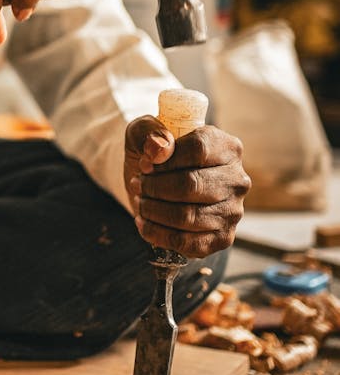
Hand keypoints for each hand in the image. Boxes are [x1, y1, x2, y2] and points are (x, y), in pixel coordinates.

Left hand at [124, 115, 250, 257]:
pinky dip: (159, 235)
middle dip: (155, 187)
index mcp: (227, 147)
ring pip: (188, 216)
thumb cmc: (156, 152)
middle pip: (192, 185)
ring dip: (154, 210)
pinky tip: (143, 223)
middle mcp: (237, 180)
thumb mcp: (144, 131)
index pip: (198, 149)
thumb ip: (148, 132)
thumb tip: (159, 149)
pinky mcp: (222, 238)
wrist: (158, 181)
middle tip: (137, 185)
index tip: (145, 164)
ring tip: (140, 201)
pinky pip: (189, 243)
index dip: (166, 159)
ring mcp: (232, 211)